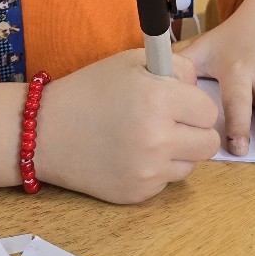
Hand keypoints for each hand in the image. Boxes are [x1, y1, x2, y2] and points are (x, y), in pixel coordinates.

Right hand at [35, 50, 220, 203]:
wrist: (44, 132)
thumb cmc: (90, 91)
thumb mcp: (132, 62)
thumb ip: (176, 68)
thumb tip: (198, 85)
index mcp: (159, 100)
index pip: (209, 111)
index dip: (195, 104)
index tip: (178, 102)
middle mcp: (158, 139)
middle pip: (209, 143)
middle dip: (195, 131)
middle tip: (172, 122)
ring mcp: (148, 171)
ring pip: (191, 164)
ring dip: (178, 152)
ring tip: (147, 137)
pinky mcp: (137, 193)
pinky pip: (166, 181)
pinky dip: (156, 169)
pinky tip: (131, 155)